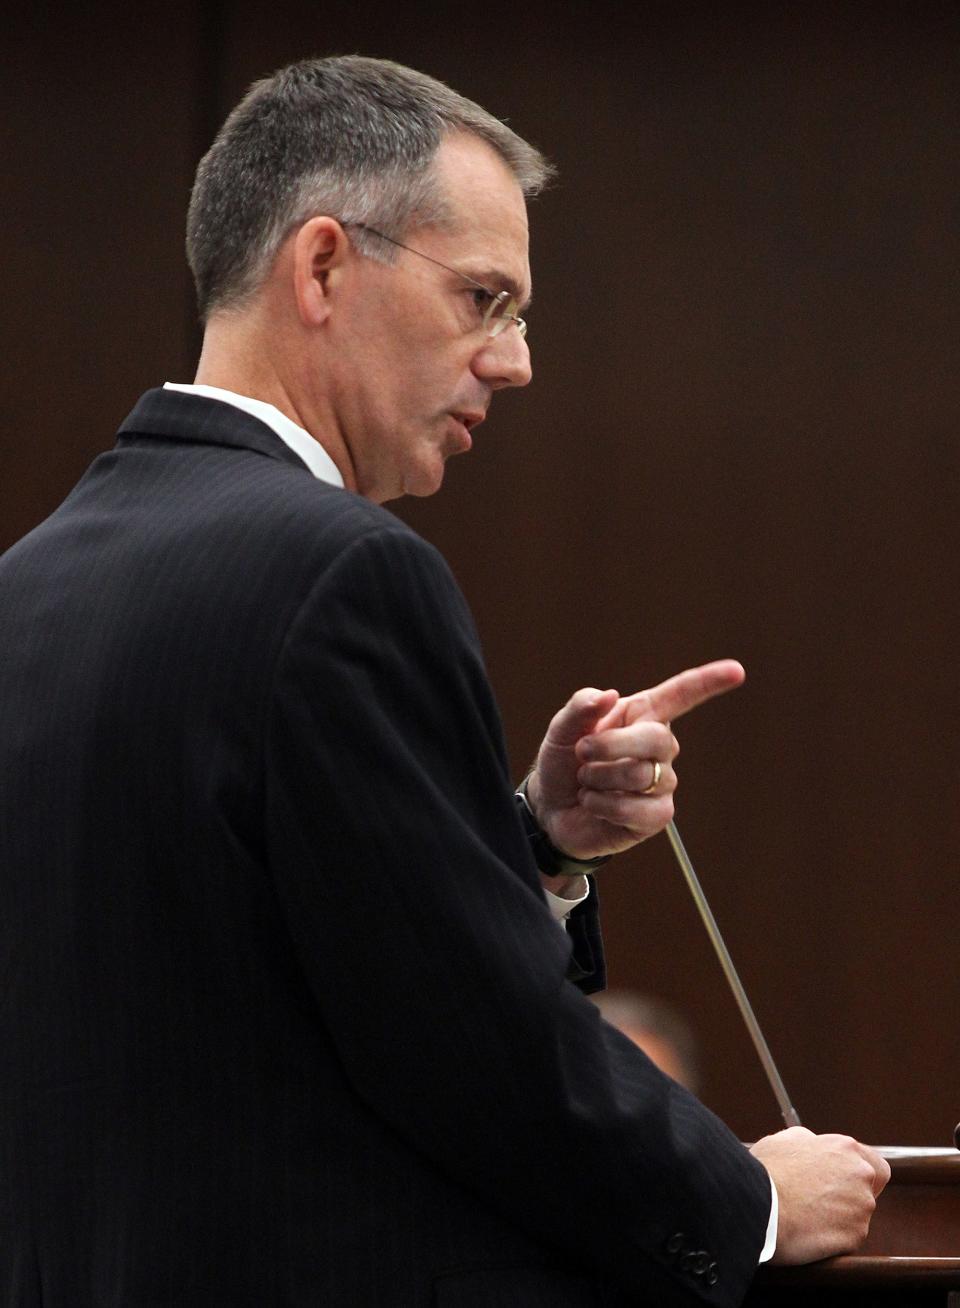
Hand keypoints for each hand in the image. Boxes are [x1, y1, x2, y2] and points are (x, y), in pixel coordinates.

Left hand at [525, 660, 744, 860]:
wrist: (552, 808)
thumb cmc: (563, 762)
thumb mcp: (561, 730)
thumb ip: (580, 708)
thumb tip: (608, 695)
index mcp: (641, 715)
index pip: (681, 695)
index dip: (708, 682)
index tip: (737, 671)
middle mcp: (658, 746)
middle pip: (657, 739)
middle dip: (612, 746)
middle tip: (582, 752)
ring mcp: (662, 781)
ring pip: (642, 776)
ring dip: (600, 778)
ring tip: (587, 782)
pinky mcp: (657, 815)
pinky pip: (639, 809)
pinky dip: (605, 806)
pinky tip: (595, 804)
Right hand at [750, 1127, 889, 1263]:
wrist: (759, 1204)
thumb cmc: (766, 1171)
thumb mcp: (786, 1141)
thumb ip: (810, 1143)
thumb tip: (812, 1146)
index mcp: (846, 1148)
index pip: (875, 1165)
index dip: (859, 1177)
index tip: (844, 1184)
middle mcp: (861, 1175)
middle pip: (869, 1192)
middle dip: (851, 1199)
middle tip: (823, 1203)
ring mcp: (861, 1207)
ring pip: (857, 1217)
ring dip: (840, 1219)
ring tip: (809, 1218)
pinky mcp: (855, 1235)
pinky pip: (848, 1240)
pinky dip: (833, 1240)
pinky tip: (810, 1232)